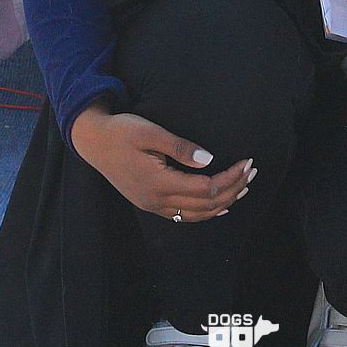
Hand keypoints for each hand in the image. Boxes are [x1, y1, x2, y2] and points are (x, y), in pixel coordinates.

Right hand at [71, 101, 252, 222]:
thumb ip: (179, 147)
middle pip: (206, 204)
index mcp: (158, 183)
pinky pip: (184, 215)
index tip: (247, 162)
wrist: (92, 142)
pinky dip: (206, 212)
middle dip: (233, 189)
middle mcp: (157, 200)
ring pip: (197, 214)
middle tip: (253, 172)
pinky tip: (219, 207)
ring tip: (244, 187)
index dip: (230, 178)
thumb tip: (208, 160)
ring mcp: (153, 205)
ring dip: (223, 202)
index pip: (206, 188)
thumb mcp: (149, 132)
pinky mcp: (150, 203)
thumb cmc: (121, 131)